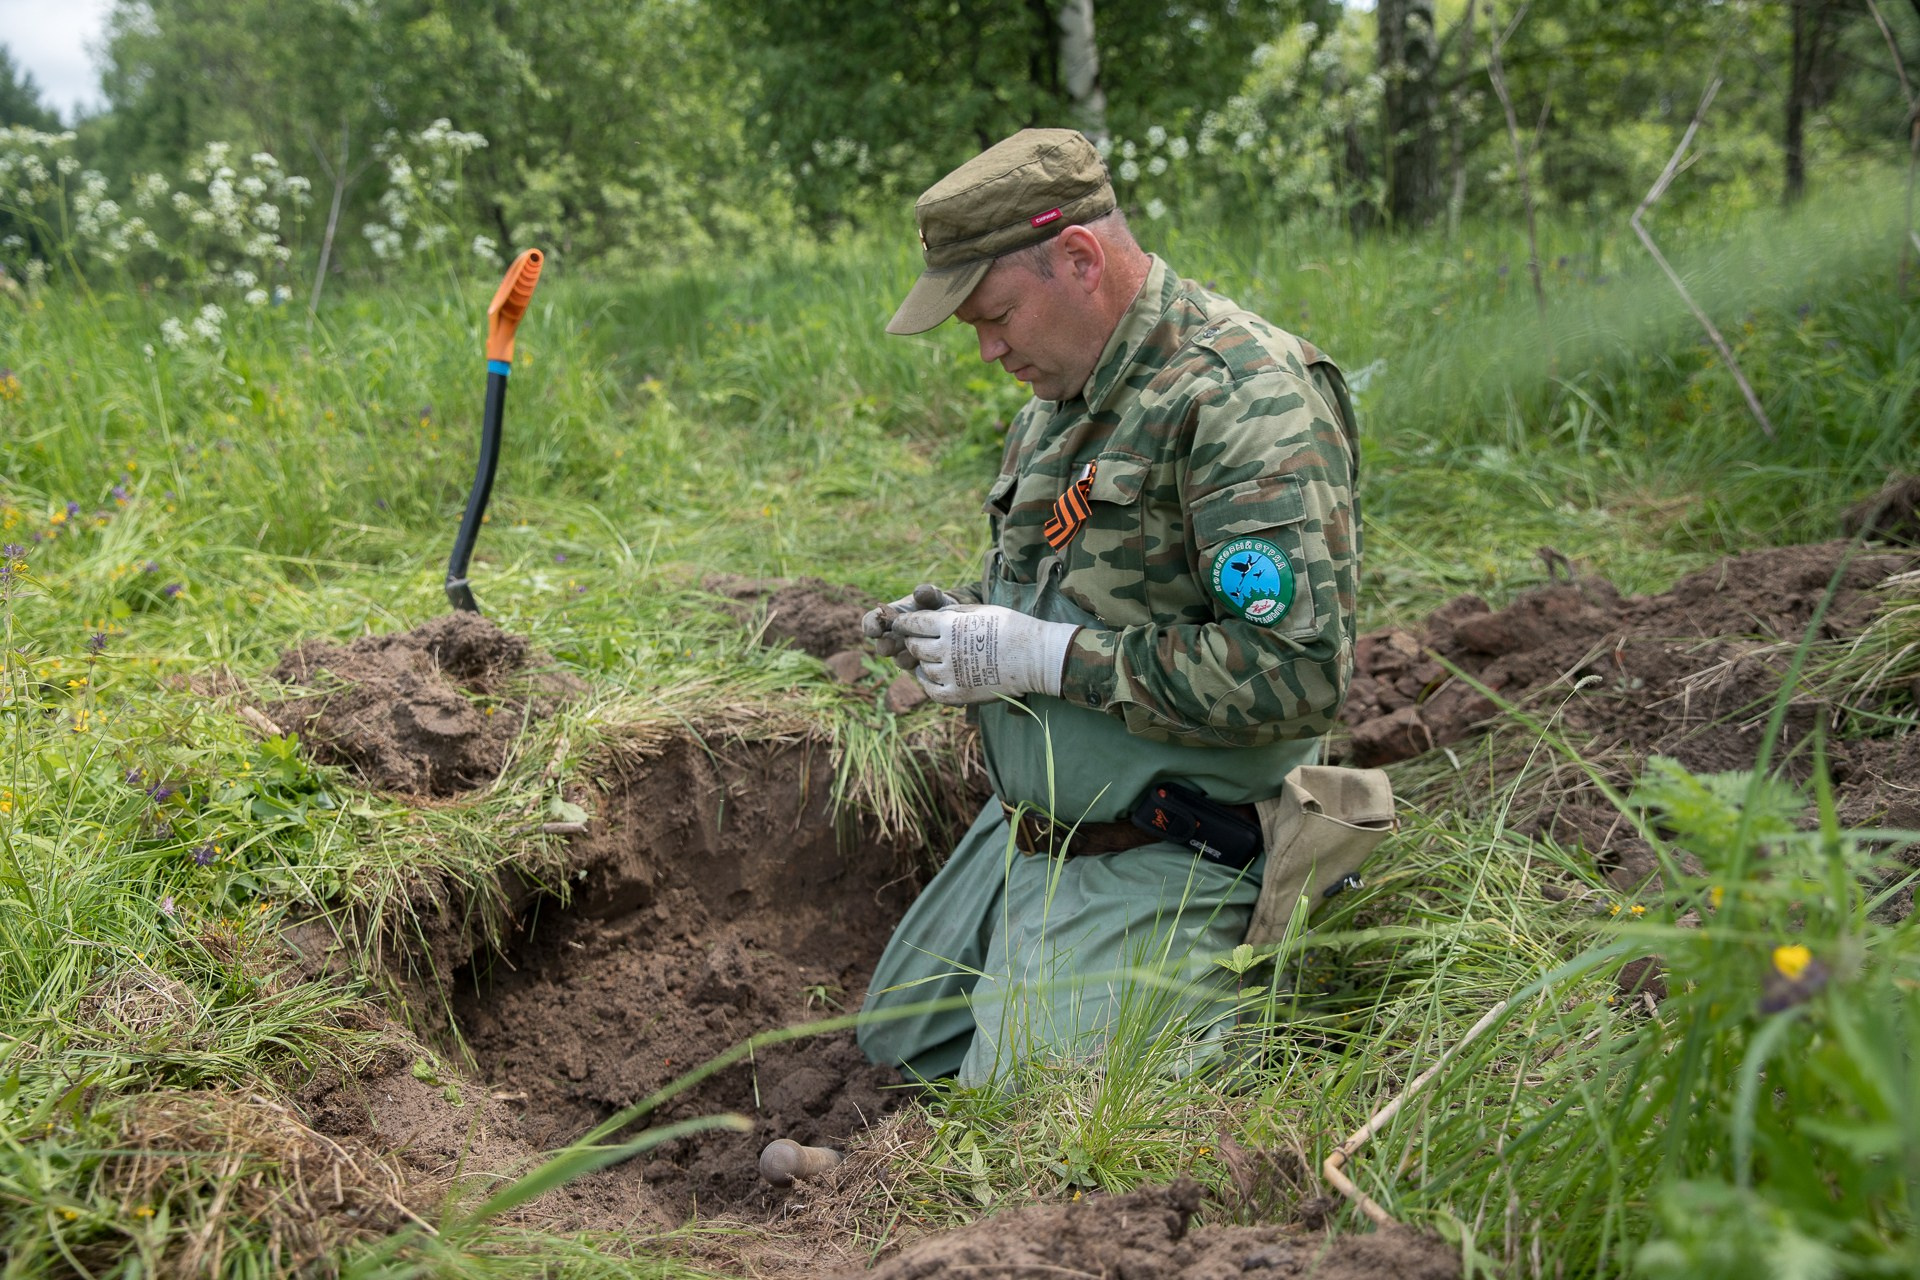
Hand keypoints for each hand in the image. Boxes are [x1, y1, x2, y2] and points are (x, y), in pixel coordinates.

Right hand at [862, 584, 956, 666]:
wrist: (953, 623)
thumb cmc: (937, 606)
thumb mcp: (934, 598)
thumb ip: (927, 594)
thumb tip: (919, 592)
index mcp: (889, 619)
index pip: (871, 623)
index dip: (870, 627)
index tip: (875, 631)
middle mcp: (893, 639)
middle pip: (882, 646)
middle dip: (886, 646)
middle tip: (892, 645)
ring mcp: (905, 655)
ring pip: (900, 660)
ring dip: (907, 657)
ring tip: (920, 651)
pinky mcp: (919, 667)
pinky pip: (917, 671)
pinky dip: (924, 666)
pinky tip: (935, 661)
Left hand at [892, 604, 1078, 704]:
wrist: (1035, 657)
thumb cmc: (1012, 627)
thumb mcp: (980, 610)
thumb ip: (952, 612)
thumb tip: (931, 615)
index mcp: (950, 625)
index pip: (914, 624)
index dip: (904, 624)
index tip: (899, 625)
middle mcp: (946, 649)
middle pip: (915, 646)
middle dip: (913, 641)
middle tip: (915, 640)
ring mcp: (951, 674)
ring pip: (923, 668)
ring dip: (922, 662)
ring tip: (927, 658)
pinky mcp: (959, 694)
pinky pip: (932, 691)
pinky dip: (927, 683)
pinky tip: (931, 677)